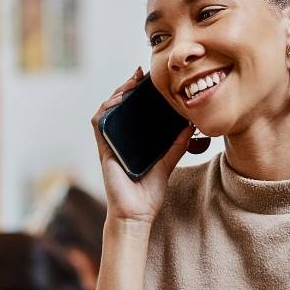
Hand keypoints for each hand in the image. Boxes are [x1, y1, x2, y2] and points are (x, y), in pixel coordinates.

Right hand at [91, 67, 193, 226]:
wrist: (136, 215)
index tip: (149, 80)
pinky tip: (117, 100)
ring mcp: (110, 144)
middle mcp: (120, 139)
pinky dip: (105, 110)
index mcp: (134, 141)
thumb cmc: (147, 194)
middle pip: (119, 107)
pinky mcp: (104, 150)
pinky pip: (99, 124)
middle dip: (127, 87)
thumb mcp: (167, 165)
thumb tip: (189, 127)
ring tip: (130, 83)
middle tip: (140, 74)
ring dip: (116, 93)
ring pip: (107, 111)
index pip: (134, 112)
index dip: (138, 94)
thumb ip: (176, 146)